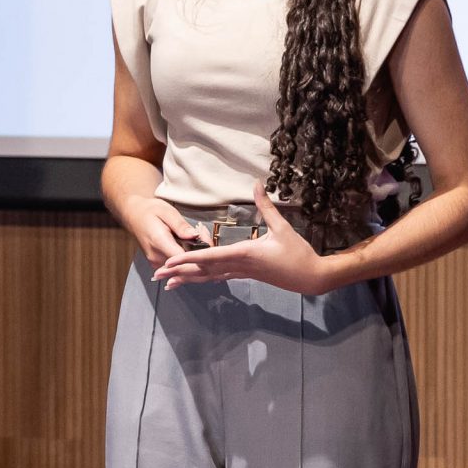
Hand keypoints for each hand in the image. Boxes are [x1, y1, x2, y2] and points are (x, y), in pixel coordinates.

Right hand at [128, 196, 206, 266]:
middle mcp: (156, 256)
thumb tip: (194, 236)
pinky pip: (175, 264)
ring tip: (196, 237)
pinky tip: (187, 244)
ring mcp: (156, 262)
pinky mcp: (157, 264)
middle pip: (183, 263)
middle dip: (197, 253)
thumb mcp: (167, 212)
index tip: (208, 244)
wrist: (134, 215)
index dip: (198, 254)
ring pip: (181, 265)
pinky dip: (184, 256)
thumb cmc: (150, 211)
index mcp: (159, 242)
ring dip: (192, 255)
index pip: (182, 258)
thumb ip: (180, 225)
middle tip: (203, 235)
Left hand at [151, 182, 333, 294]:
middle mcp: (238, 266)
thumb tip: (256, 184)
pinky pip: (219, 277)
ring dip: (188, 279)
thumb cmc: (298, 253)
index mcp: (244, 254)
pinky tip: (194, 280)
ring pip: (209, 277)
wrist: (311, 277)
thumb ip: (266, 206)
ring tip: (168, 284)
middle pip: (202, 270)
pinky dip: (204, 278)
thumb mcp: (282, 227)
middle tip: (157, 275)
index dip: (188, 258)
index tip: (169, 261)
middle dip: (179, 272)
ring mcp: (241, 274)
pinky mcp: (246, 276)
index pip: (210, 256)